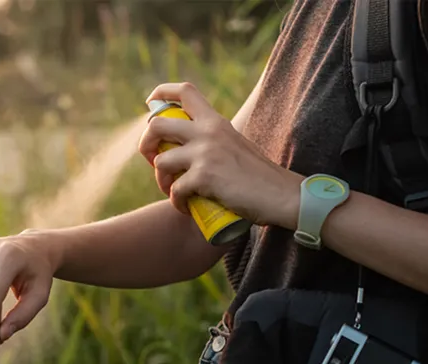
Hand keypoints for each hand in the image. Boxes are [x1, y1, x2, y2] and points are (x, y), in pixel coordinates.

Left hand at [138, 82, 303, 228]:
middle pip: (156, 124)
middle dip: (145, 144)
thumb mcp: (235, 145)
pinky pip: (175, 190)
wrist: (282, 195)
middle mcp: (208, 131)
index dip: (160, 94)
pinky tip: (185, 208)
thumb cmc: (259, 176)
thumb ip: (214, 141)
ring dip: (161, 180)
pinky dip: (176, 202)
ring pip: (160, 161)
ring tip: (172, 191)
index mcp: (216, 121)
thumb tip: (187, 149)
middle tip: (153, 161)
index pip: (184, 91)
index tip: (150, 105)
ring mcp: (206, 153)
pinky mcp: (205, 177)